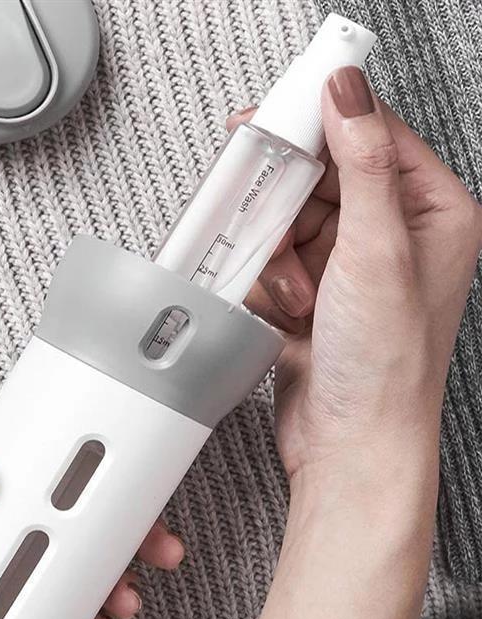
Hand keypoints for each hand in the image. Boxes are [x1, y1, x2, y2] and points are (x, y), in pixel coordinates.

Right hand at [235, 66, 481, 478]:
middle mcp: (392, 235)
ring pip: (288, 220)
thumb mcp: (377, 251)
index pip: (373, 135)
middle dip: (290, 206)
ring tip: (296, 294)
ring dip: (278, 255)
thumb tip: (347, 92)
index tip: (276, 116)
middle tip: (271, 219)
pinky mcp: (313, 293)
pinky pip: (273, 260)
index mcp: (432, 212)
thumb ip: (361, 163)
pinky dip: (270, 283)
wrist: (350, 443)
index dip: (323, 122)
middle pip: (320, 178)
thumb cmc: (386, 364)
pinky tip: (288, 312)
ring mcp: (349, 266)